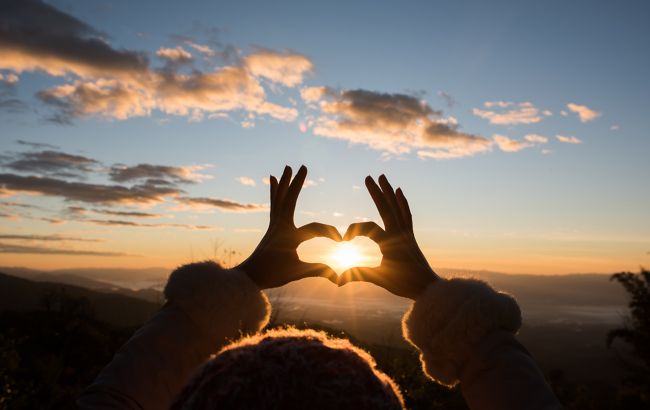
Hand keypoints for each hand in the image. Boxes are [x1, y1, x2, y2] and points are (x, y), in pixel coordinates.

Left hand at [237, 165, 341, 288]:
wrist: (248, 277)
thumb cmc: (272, 275)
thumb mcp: (297, 273)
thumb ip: (318, 271)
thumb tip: (339, 277)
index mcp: (288, 237)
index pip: (314, 229)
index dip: (330, 233)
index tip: (342, 241)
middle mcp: (280, 226)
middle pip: (290, 199)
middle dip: (297, 183)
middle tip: (303, 166)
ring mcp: (274, 225)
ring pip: (280, 198)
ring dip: (284, 182)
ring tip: (286, 168)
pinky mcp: (272, 227)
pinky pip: (274, 204)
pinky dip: (275, 191)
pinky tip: (273, 180)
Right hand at [338, 175, 438, 298]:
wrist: (429, 288)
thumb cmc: (405, 285)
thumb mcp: (380, 279)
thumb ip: (359, 275)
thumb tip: (337, 280)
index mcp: (390, 243)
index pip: (368, 228)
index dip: (353, 230)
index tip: (344, 241)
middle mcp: (399, 234)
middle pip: (386, 208)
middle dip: (376, 192)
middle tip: (368, 176)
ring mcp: (406, 233)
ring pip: (397, 207)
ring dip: (389, 191)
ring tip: (383, 177)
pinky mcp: (410, 236)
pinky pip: (406, 215)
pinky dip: (402, 202)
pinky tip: (399, 192)